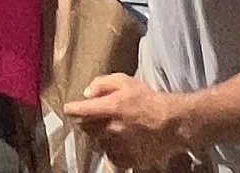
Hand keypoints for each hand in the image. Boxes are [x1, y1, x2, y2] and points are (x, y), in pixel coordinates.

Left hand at [65, 73, 186, 170]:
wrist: (171, 123)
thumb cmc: (147, 98)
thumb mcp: (124, 80)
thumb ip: (102, 83)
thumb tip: (86, 93)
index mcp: (111, 108)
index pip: (82, 111)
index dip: (72, 109)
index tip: (68, 109)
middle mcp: (113, 129)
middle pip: (88, 129)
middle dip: (86, 122)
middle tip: (92, 117)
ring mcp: (121, 147)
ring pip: (99, 143)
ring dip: (99, 137)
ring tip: (107, 129)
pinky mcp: (130, 159)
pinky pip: (112, 157)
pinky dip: (111, 150)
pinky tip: (116, 143)